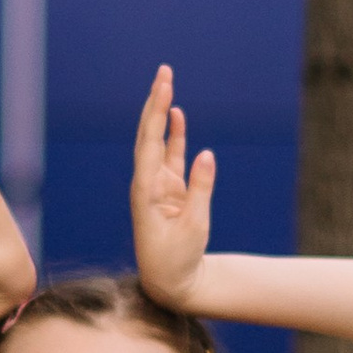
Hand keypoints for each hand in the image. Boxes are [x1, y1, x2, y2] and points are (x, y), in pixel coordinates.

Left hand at [130, 64, 213, 308]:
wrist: (170, 281)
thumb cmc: (177, 258)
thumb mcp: (194, 226)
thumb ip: (200, 190)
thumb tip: (206, 154)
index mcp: (145, 190)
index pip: (149, 142)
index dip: (157, 112)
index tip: (164, 86)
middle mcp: (146, 182)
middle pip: (149, 134)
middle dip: (155, 102)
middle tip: (164, 71)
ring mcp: (157, 185)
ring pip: (158, 142)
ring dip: (163, 114)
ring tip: (166, 83)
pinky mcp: (169, 190)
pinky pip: (171, 156)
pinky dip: (175, 136)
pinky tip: (177, 114)